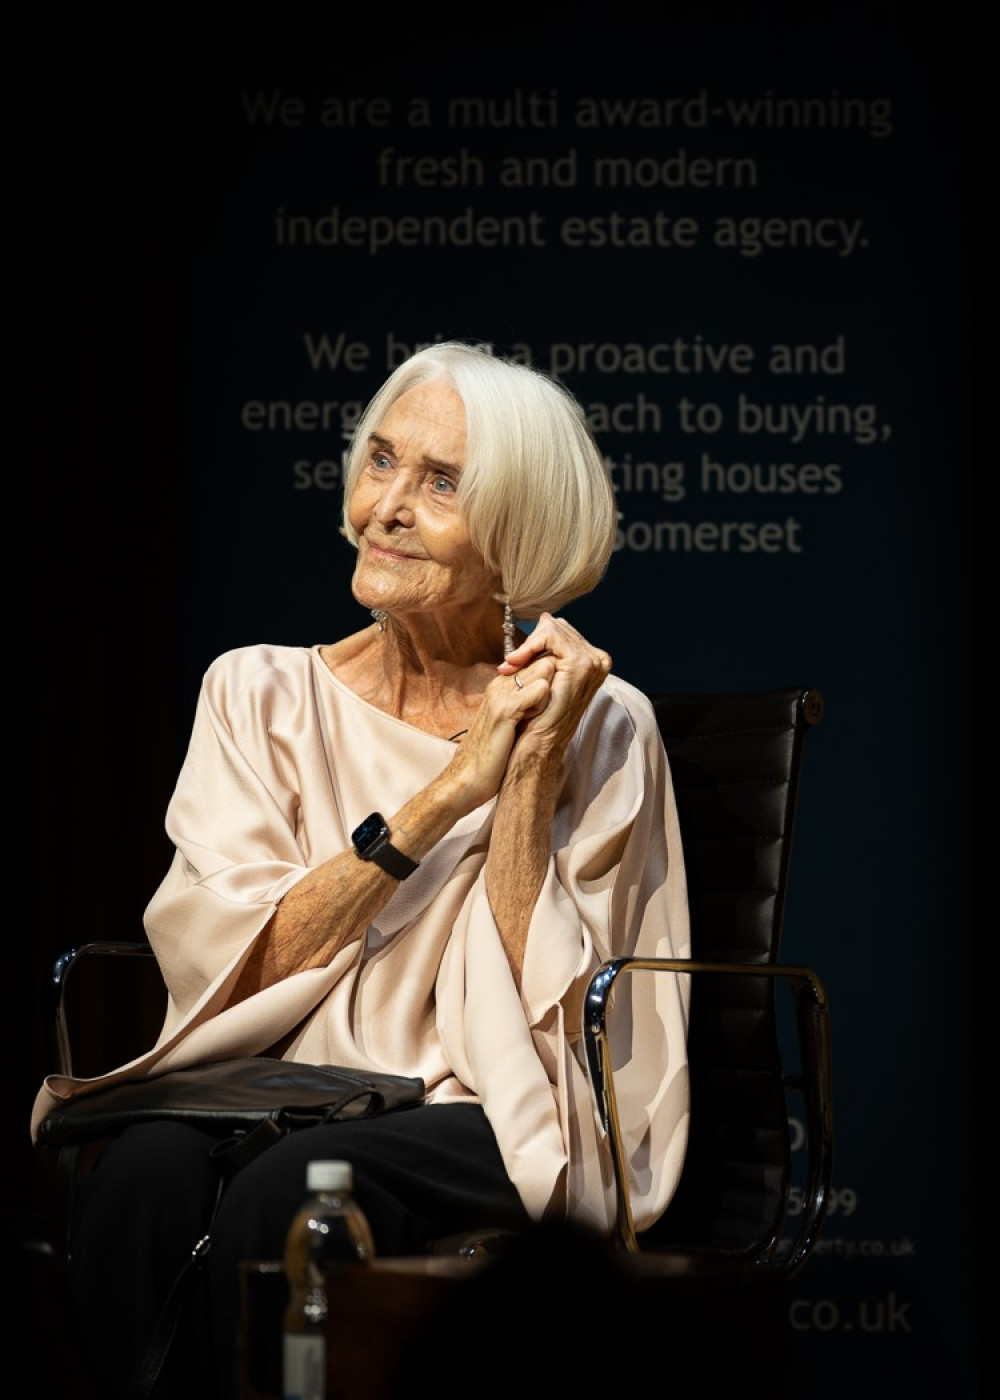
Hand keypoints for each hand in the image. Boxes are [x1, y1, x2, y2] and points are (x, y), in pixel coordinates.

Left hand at [496, 612, 611, 759]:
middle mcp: (599, 658)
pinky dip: (529, 646)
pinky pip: (550, 637)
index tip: (515, 657)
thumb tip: (544, 617)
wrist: (540, 739)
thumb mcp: (547, 673)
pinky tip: (515, 662)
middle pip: (558, 627)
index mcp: (594, 660)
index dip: (536, 639)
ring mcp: (593, 661)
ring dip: (527, 646)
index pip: (562, 631)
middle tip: (510, 663)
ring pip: (552, 629)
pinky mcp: (581, 664)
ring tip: (510, 665)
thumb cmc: (540, 711)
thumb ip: (549, 648)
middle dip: (531, 642)